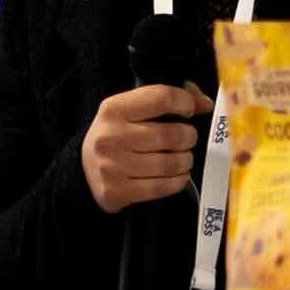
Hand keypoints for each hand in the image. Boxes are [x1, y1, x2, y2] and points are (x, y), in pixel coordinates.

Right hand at [81, 82, 207, 214]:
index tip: (189, 110)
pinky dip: (178, 180)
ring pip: (172, 163)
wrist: (85, 169)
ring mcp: (113, 167)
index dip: (186, 102)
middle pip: (172, 134)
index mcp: (114, 109)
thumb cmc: (116, 135)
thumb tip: (204, 103)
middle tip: (186, 138)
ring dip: (185, 160)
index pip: (162, 98)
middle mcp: (111, 137)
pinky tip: (176, 174)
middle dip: (189, 137)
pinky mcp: (118, 192)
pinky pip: (164, 186)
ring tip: (182, 157)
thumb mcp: (130, 109)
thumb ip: (166, 99)